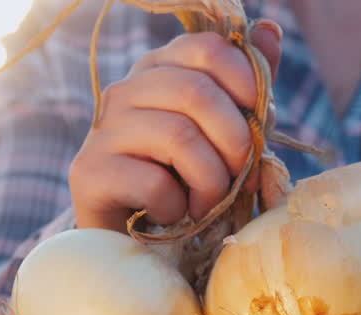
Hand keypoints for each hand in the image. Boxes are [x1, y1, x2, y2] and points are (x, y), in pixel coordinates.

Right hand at [69, 22, 282, 231]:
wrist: (128, 238)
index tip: (259, 124)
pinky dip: (177, 207)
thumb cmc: (181, 182)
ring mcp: (104, 129)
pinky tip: (173, 215)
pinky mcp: (89, 171)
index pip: (208, 48)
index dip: (246, 82)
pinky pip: (154, 182)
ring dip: (211, 182)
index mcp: (159, 70)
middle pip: (196, 92)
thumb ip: (246, 89)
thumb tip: (270, 31)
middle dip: (235, 142)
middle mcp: (126, 90)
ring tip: (209, 205)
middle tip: (242, 179)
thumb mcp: (222, 134)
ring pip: (178, 137)